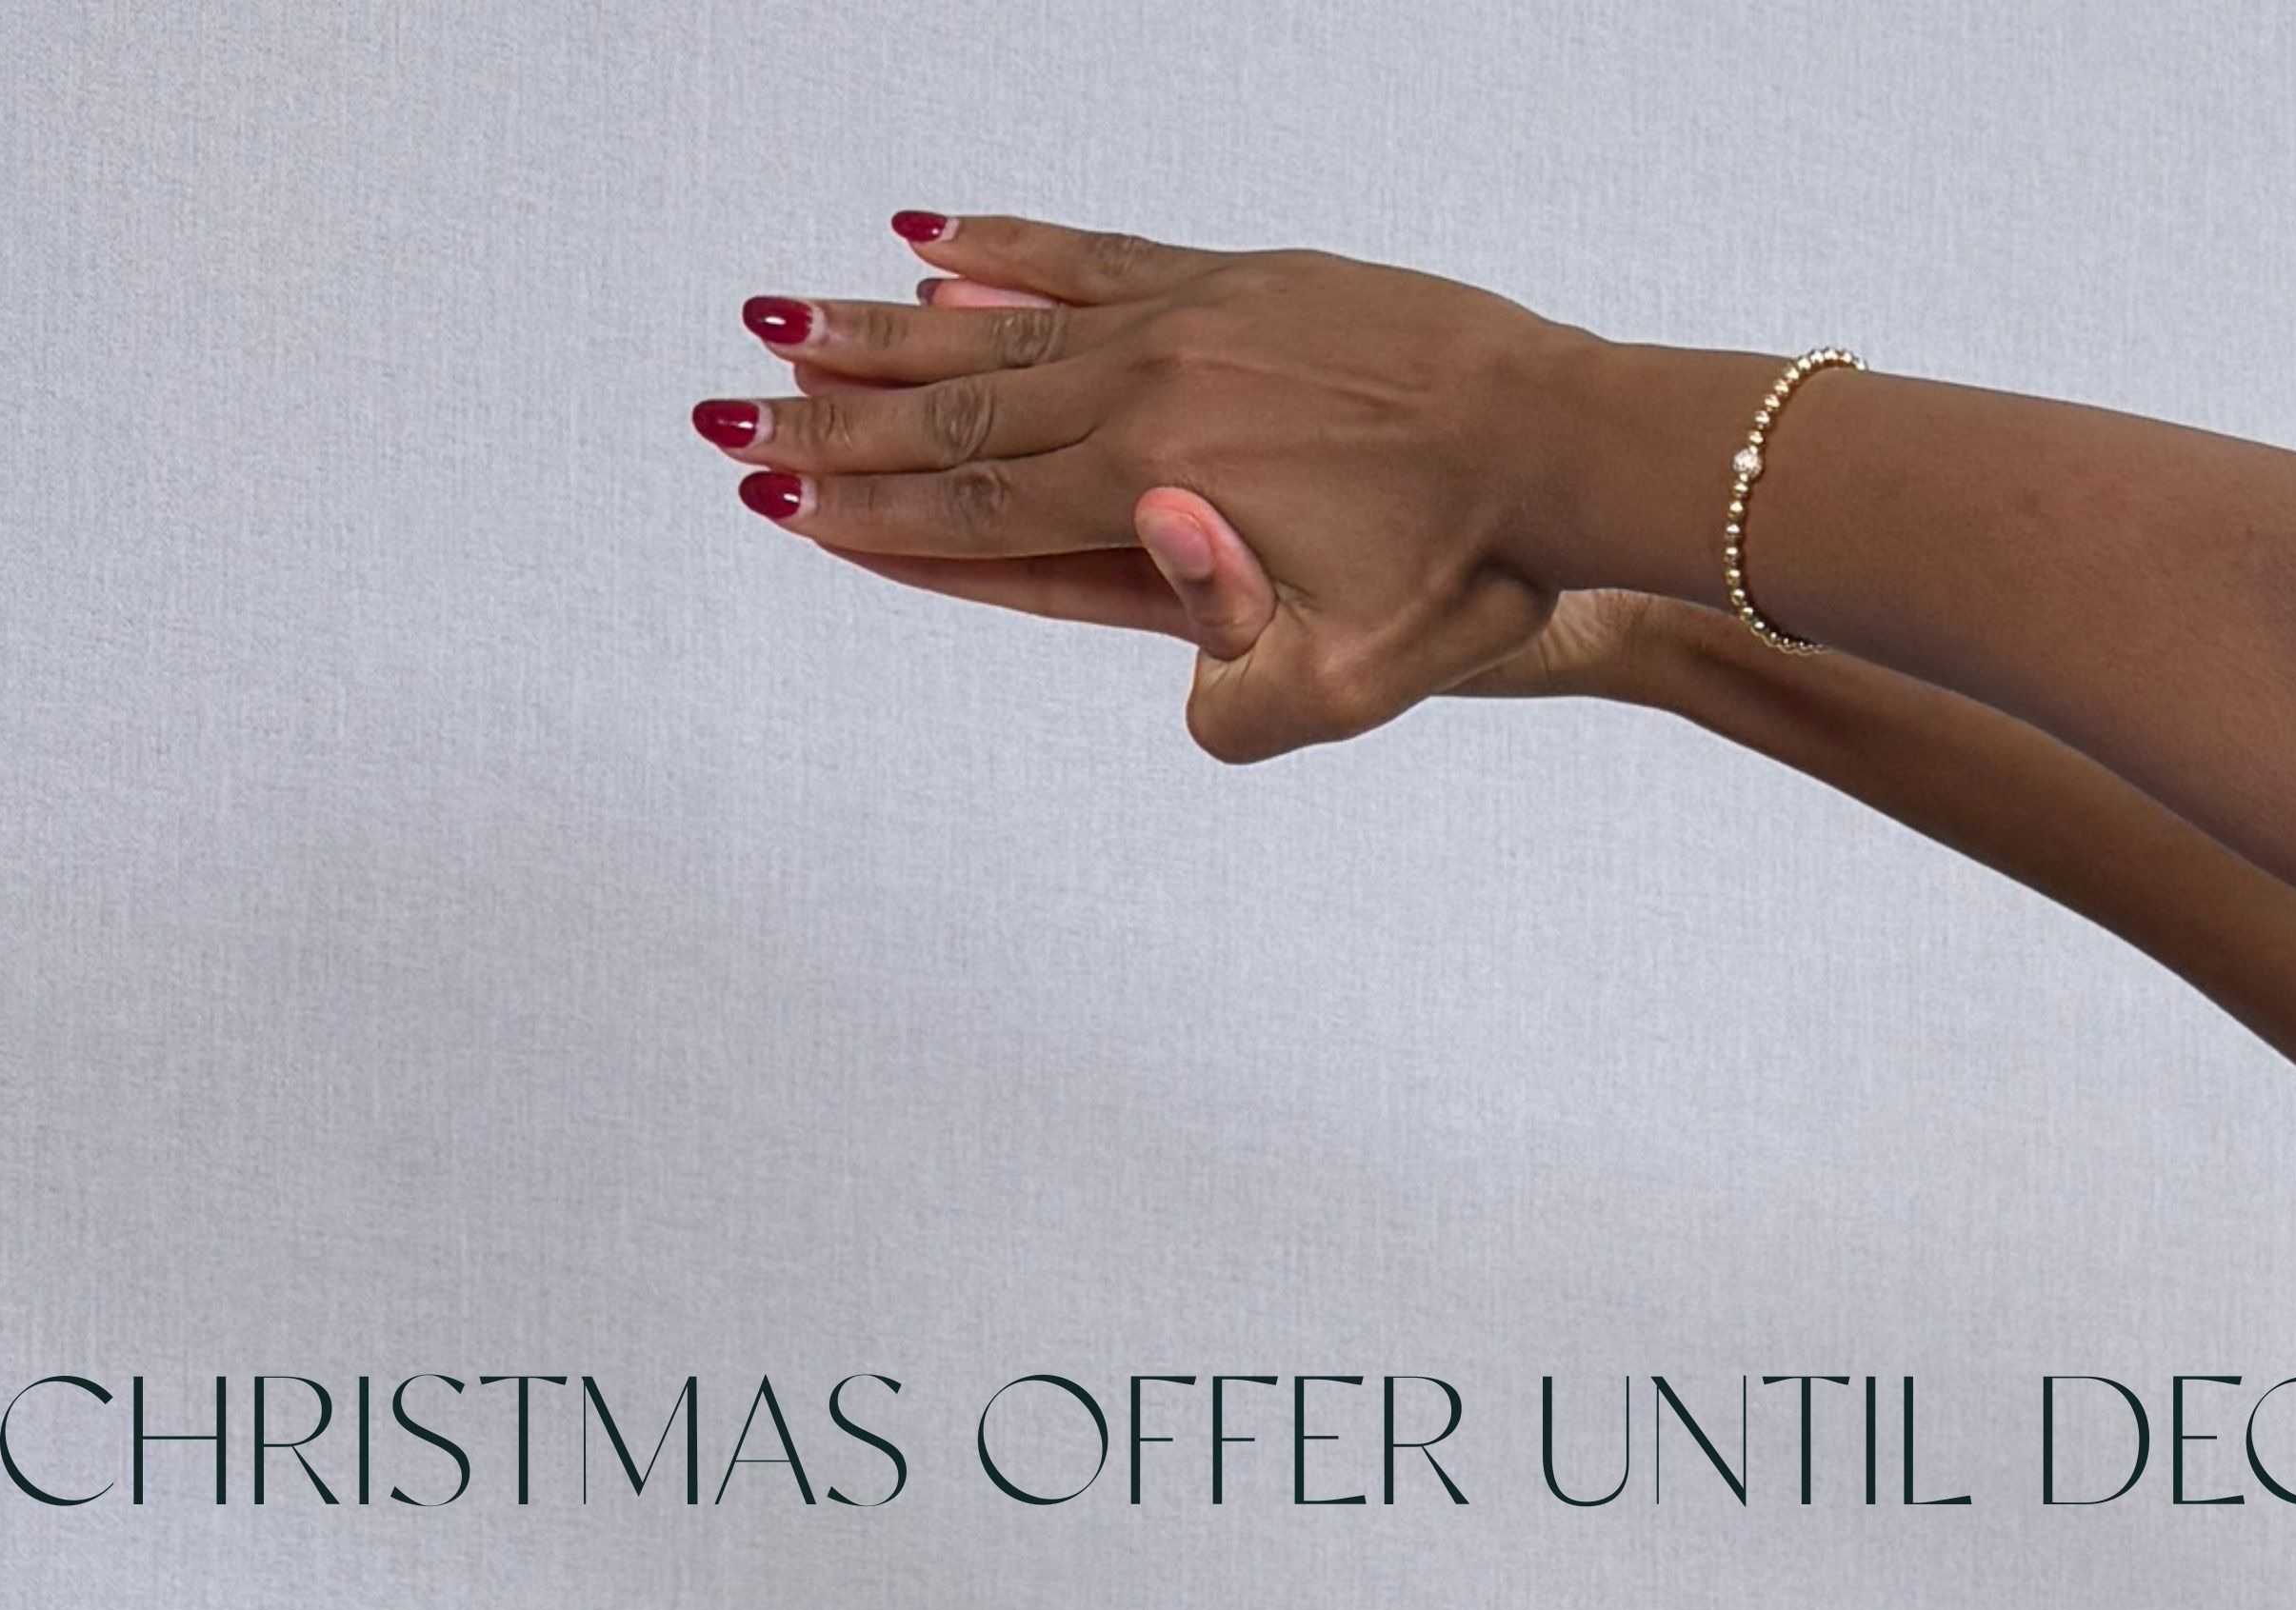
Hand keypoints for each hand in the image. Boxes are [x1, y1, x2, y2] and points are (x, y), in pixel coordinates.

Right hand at [701, 215, 1665, 760]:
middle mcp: (1153, 387)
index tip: (772, 497)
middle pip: (959, 410)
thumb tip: (1149, 606)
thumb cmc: (1474, 574)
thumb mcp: (1355, 680)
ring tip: (783, 318)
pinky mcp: (1244, 276)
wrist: (1569, 446)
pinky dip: (1006, 246)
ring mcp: (1195, 319)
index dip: (865, 513)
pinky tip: (929, 236)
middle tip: (726, 410)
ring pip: (1003, 321)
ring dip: (886, 326)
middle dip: (833, 418)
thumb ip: (1237, 687)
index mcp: (1157, 486)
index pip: (976, 510)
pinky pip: (1096, 253)